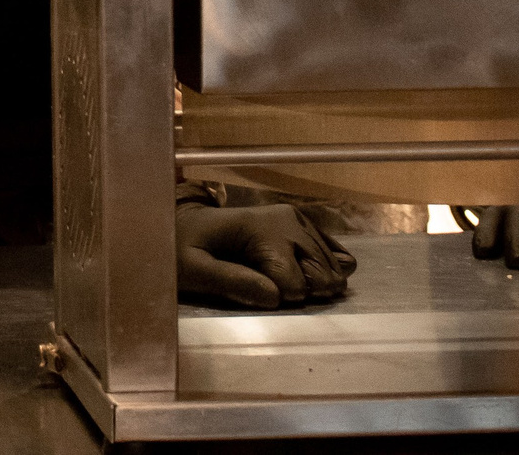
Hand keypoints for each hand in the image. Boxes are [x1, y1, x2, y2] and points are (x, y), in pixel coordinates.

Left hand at [176, 201, 355, 308]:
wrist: (186, 224)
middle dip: (310, 292)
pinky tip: (333, 277)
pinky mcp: (300, 223)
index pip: (293, 280)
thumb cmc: (184, 249)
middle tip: (291, 297)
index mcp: (257, 229)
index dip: (284, 299)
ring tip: (306, 292)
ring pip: (329, 263)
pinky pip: (330, 247)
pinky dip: (334, 265)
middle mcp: (283, 221)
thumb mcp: (192, 269)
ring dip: (323, 283)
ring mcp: (295, 219)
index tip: (266, 298)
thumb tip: (274, 298)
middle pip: (319, 271)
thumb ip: (230, 282)